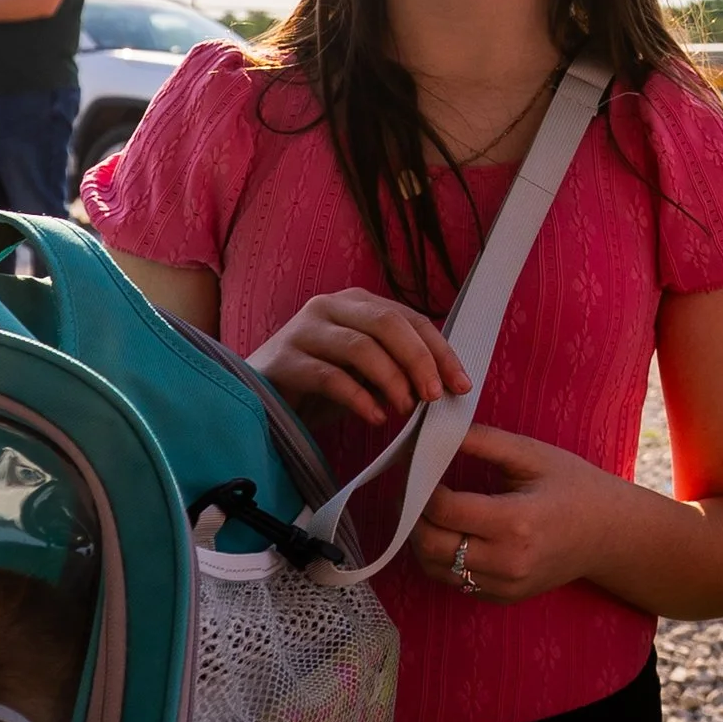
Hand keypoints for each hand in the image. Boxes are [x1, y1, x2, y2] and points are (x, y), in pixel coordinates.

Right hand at [251, 287, 465, 426]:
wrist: (260, 399)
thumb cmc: (320, 386)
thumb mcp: (366, 373)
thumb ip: (398, 369)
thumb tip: (444, 386)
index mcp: (357, 304)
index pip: (410, 318)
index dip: (440, 350)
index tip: (462, 385)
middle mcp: (329, 307)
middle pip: (387, 324)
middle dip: (419, 360)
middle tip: (434, 396)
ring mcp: (303, 330)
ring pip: (360, 347)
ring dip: (391, 380)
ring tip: (404, 409)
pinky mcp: (283, 360)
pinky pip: (329, 376)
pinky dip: (358, 398)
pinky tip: (375, 417)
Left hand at [412, 427, 623, 603]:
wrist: (610, 534)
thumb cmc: (574, 486)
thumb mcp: (533, 455)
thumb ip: (483, 441)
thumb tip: (437, 430)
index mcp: (515, 521)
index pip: (444, 509)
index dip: (422, 487)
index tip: (419, 467)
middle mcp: (507, 561)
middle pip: (431, 543)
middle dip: (413, 515)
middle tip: (413, 490)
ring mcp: (504, 584)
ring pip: (435, 567)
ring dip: (422, 539)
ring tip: (426, 511)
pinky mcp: (502, 596)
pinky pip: (454, 581)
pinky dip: (441, 558)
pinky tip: (449, 533)